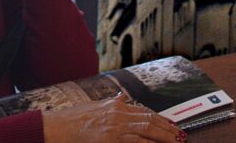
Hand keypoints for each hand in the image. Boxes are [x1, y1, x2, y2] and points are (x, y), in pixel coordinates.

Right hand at [42, 93, 185, 141]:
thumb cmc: (72, 120)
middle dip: (167, 129)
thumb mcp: (94, 107)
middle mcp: (118, 115)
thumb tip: (122, 97)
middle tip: (181, 136)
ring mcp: (115, 128)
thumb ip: (111, 103)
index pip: (144, 112)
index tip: (172, 125)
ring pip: (146, 132)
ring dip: (163, 138)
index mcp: (115, 107)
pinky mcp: (110, 140)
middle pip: (149, 121)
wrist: (55, 128)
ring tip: (176, 142)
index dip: (161, 119)